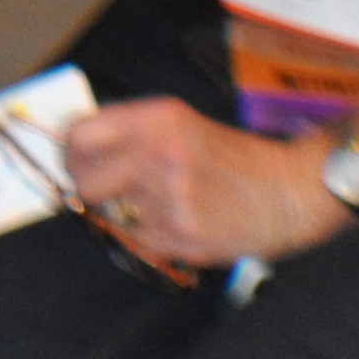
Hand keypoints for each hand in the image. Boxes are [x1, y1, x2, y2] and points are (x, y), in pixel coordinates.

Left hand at [61, 98, 346, 271]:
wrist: (288, 191)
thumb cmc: (230, 156)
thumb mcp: (179, 123)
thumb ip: (129, 132)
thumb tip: (75, 150)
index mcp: (157, 119)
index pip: (80, 135)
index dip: (70, 152)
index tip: (76, 160)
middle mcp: (158, 154)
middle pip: (83, 180)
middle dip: (87, 187)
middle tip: (104, 189)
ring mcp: (168, 198)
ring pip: (108, 214)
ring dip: (120, 212)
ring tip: (152, 203)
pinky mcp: (180, 236)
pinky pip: (135, 239)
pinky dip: (144, 234)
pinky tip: (172, 221)